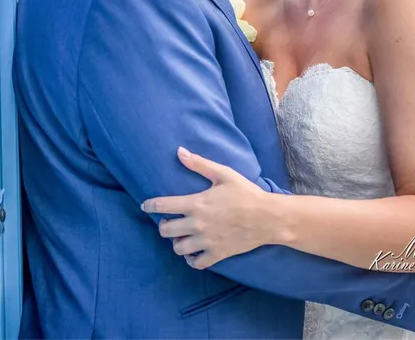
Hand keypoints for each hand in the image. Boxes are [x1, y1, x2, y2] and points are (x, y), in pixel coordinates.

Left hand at [141, 147, 273, 268]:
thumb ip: (199, 164)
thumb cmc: (246, 193)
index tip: (146, 206)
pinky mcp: (218, 254)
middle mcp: (197, 224)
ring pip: (178, 248)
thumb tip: (179, 151)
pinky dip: (191, 259)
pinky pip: (196, 263)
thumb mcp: (223, 174)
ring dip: (176, 242)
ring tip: (181, 237)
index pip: (163, 206)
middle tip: (168, 222)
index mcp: (196, 203)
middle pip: (166, 230)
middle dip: (163, 226)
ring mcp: (207, 241)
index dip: (150, 206)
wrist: (269, 218)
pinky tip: (192, 252)